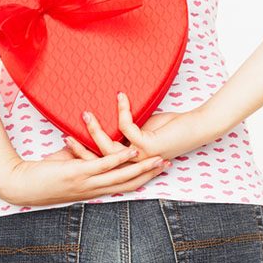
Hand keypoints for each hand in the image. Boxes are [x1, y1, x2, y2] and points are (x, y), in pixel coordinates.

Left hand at [0, 147, 167, 206]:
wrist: (19, 184)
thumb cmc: (41, 176)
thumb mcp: (67, 168)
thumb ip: (81, 160)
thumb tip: (89, 146)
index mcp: (92, 190)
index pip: (122, 186)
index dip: (141, 178)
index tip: (156, 169)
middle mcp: (92, 189)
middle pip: (128, 183)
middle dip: (149, 174)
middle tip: (168, 164)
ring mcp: (86, 183)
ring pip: (121, 176)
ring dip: (141, 167)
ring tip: (157, 158)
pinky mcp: (77, 173)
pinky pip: (103, 166)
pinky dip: (119, 159)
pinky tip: (130, 151)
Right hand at [65, 91, 202, 162]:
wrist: (194, 128)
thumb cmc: (168, 129)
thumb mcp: (140, 132)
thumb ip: (123, 134)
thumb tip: (105, 124)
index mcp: (129, 164)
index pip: (99, 164)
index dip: (82, 155)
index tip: (68, 141)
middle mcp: (132, 165)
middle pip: (98, 160)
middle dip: (80, 146)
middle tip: (68, 131)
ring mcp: (140, 157)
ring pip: (108, 146)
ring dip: (95, 128)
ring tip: (86, 113)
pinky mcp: (148, 145)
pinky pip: (126, 127)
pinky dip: (122, 110)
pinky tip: (122, 97)